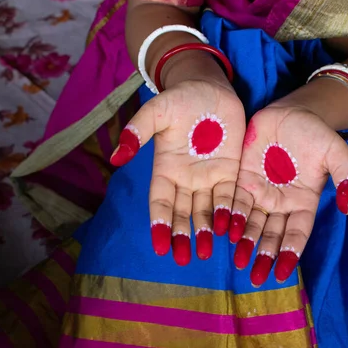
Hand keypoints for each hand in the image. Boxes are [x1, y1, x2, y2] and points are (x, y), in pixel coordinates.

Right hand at [111, 79, 245, 265]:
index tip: (160, 246)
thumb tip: (116, 157)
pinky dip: (229, 213)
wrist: (210, 87)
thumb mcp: (156, 112)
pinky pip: (230, 196)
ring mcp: (210, 177)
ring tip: (205, 251)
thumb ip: (138, 131)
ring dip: (205, 231)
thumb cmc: (180, 98)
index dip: (159, 224)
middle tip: (184, 259)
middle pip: (183, 213)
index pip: (161, 203)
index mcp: (165, 169)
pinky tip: (230, 230)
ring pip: (207, 210)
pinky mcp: (232, 171)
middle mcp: (187, 179)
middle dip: (183, 235)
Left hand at [228, 105, 347, 286]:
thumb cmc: (318, 134)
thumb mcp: (337, 153)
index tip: (282, 275)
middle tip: (254, 277)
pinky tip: (224, 231)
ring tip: (238, 260)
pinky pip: (235, 200)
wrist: (294, 112)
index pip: (296, 234)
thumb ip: (346, 176)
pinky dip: (229, 215)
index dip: (289, 254)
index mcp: (303, 202)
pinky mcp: (242, 178)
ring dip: (244, 241)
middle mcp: (280, 202)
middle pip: (271, 234)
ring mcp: (260, 191)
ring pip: (250, 222)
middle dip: (263, 255)